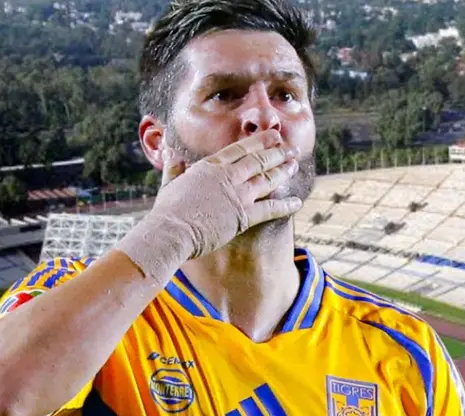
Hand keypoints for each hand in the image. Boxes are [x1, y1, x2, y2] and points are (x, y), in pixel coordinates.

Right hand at [116, 129, 302, 279]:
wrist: (171, 232)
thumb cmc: (167, 211)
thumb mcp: (169, 183)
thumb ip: (173, 167)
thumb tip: (168, 151)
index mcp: (210, 166)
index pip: (239, 149)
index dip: (258, 141)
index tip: (271, 135)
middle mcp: (227, 176)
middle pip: (257, 160)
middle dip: (276, 152)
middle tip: (289, 147)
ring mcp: (237, 194)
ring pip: (266, 178)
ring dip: (282, 171)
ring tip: (294, 165)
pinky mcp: (243, 215)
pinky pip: (270, 208)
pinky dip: (285, 205)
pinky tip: (297, 202)